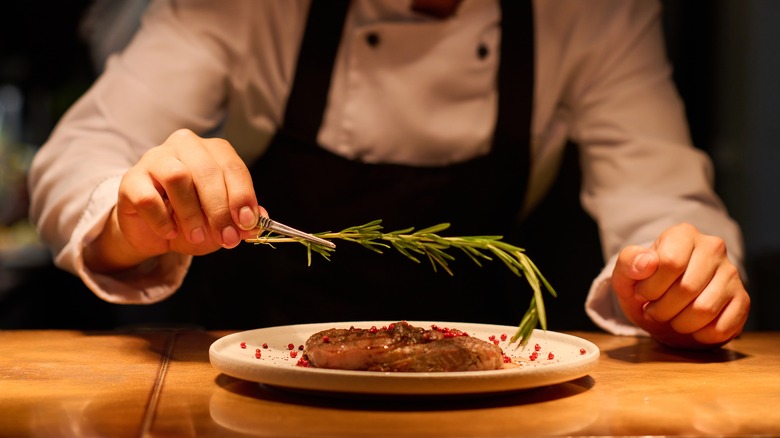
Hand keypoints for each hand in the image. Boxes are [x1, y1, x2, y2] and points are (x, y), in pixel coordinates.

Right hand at [85, 129, 266, 271]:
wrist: (153, 231)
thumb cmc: (192, 219)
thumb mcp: (223, 222)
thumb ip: (242, 219)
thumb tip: (259, 222)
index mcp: (212, 151)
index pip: (232, 166)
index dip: (242, 196)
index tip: (247, 223)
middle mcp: (184, 146)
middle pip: (207, 171)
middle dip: (220, 209)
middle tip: (226, 238)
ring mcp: (155, 159)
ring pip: (178, 177)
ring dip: (191, 213)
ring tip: (197, 236)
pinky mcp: (131, 179)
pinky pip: (148, 197)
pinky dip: (162, 220)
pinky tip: (170, 232)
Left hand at [611, 223, 749, 348]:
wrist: (664, 308)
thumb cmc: (645, 287)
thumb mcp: (626, 276)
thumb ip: (628, 263)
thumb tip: (647, 262)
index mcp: (682, 234)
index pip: (670, 263)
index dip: (651, 287)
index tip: (642, 294)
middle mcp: (712, 247)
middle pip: (687, 288)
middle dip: (662, 309)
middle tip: (654, 311)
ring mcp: (731, 273)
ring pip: (705, 309)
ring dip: (680, 324)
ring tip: (671, 318)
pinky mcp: (742, 299)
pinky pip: (723, 326)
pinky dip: (701, 335)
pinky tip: (691, 327)